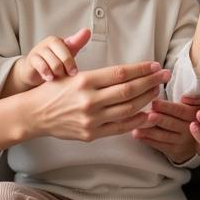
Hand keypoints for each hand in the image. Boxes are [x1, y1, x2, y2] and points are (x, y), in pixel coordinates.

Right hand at [13, 28, 91, 86]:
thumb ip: (76, 43)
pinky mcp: (31, 60)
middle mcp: (47, 43)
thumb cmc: (52, 61)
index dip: (72, 62)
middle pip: (62, 57)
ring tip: (57, 78)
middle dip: (66, 69)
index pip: (69, 48)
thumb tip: (87, 31)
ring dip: (57, 73)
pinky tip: (49, 78)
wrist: (33, 71)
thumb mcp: (66, 53)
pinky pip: (41, 66)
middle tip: (66, 76)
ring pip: (53, 63)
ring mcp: (38, 51)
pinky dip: (47, 74)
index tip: (74, 72)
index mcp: (57, 41)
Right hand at [23, 61, 169, 141]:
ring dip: (147, 100)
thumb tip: (127, 69)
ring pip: (127, 109)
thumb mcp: (72, 71)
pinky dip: (136, 121)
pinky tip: (147, 114)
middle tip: (165, 75)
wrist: (35, 113)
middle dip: (151, 82)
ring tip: (157, 91)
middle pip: (128, 90)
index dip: (141, 69)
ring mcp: (91, 119)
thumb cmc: (55, 89)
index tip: (155, 66)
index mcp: (85, 80)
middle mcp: (89, 100)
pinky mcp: (91, 134)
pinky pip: (119, 128)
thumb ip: (99, 71)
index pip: (121, 73)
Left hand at [132, 97, 198, 161]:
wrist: (194, 139)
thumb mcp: (192, 106)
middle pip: (172, 123)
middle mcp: (190, 129)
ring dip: (149, 131)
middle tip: (146, 116)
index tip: (154, 102)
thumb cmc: (187, 116)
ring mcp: (183, 141)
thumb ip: (189, 100)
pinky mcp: (175, 151)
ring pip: (164, 136)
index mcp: (194, 115)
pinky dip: (148, 140)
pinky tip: (139, 136)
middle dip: (158, 119)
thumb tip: (183, 97)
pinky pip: (160, 146)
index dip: (167, 107)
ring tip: (136, 127)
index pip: (180, 110)